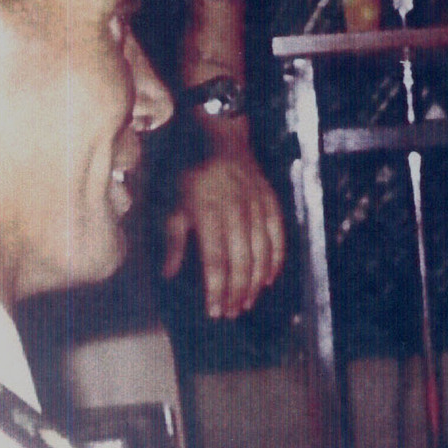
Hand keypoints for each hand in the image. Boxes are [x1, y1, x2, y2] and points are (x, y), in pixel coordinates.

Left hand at [162, 142, 286, 318]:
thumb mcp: (173, 202)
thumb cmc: (189, 172)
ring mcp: (256, 206)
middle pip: (241, 262)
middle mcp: (234, 211)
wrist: (219, 135)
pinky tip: (268, 278)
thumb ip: (174, 240)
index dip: (216, 290)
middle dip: (236, 292)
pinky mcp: (270, 202)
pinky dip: (275, 260)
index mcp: (207, 212)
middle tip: (231, 312)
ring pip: (261, 253)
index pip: (215, 261)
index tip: (214, 311)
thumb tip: (170, 274)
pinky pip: (278, 237)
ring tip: (247, 301)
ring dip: (255, 282)